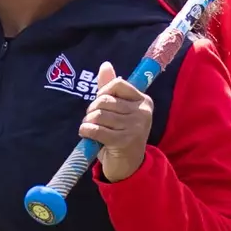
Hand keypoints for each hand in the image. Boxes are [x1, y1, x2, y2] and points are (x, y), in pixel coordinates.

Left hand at [79, 61, 152, 182]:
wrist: (128, 166)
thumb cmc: (121, 134)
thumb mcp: (119, 111)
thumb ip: (111, 89)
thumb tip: (105, 65)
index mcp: (144, 101)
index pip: (118, 84)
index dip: (103, 91)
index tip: (100, 102)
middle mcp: (143, 113)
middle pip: (105, 100)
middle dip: (92, 109)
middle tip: (91, 119)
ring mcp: (135, 127)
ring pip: (99, 115)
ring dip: (87, 122)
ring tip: (89, 128)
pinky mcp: (123, 141)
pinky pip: (96, 130)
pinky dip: (86, 131)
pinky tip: (85, 134)